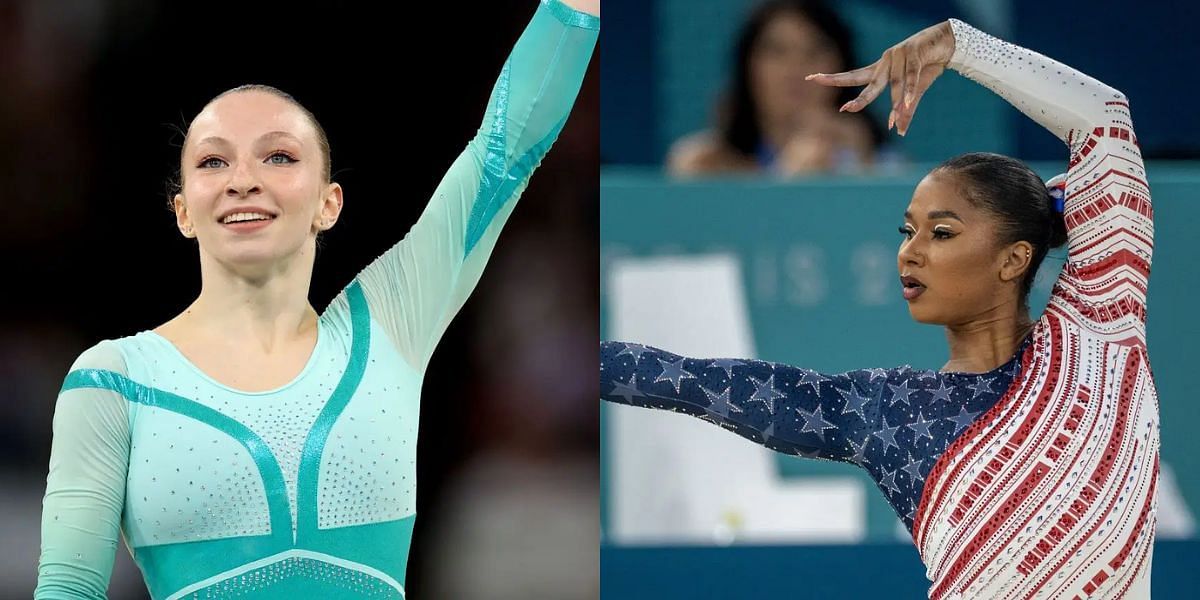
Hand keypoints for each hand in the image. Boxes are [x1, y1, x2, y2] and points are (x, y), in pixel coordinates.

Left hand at [805, 21, 954, 135]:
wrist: (946, 43)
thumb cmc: (926, 65)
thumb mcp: (914, 91)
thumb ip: (905, 111)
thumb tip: (899, 132)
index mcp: (880, 70)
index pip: (854, 77)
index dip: (835, 79)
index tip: (813, 77)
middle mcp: (884, 62)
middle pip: (861, 79)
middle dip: (843, 86)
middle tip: (839, 106)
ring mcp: (898, 55)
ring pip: (893, 84)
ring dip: (896, 103)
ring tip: (894, 121)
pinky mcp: (914, 52)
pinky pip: (910, 75)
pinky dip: (909, 90)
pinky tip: (905, 103)